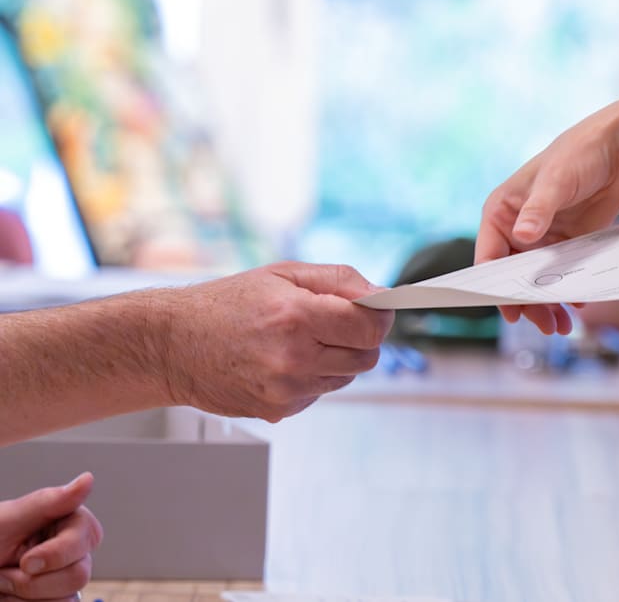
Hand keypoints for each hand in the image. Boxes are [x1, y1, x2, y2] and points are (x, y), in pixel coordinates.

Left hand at [0, 473, 101, 601]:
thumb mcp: (8, 521)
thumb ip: (49, 502)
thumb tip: (87, 480)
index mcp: (69, 523)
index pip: (85, 540)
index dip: (55, 555)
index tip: (26, 561)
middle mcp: (74, 551)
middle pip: (78, 575)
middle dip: (32, 581)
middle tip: (5, 572)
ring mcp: (65, 578)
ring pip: (67, 598)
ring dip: (25, 597)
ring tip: (5, 583)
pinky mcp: (57, 598)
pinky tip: (12, 596)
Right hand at [160, 262, 394, 421]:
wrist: (171, 345)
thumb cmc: (226, 304)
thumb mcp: (284, 273)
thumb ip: (340, 280)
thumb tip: (381, 295)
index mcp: (297, 317)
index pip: (371, 327)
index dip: (379, 316)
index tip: (374, 309)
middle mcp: (294, 358)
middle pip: (367, 357)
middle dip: (359, 338)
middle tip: (333, 322)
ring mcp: (286, 390)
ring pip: (346, 377)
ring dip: (336, 358)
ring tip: (301, 340)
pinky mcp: (279, 411)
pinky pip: (319, 393)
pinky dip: (313, 377)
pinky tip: (283, 361)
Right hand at [476, 92, 618, 333]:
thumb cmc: (578, 154)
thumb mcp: (556, 180)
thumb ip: (538, 209)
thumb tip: (523, 234)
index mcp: (502, 212)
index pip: (489, 256)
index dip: (495, 285)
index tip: (510, 309)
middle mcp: (517, 229)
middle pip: (514, 276)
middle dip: (527, 302)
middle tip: (544, 325)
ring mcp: (543, 240)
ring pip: (538, 281)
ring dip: (547, 304)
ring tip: (561, 327)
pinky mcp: (569, 245)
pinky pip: (563, 276)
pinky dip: (569, 292)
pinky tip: (578, 306)